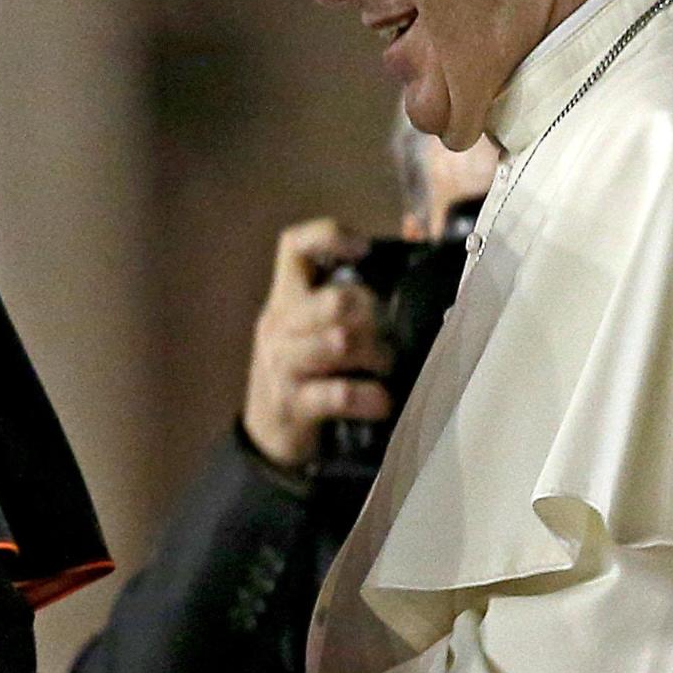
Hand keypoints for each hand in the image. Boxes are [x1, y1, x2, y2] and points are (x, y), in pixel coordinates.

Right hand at [240, 218, 391, 469]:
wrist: (266, 436)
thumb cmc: (302, 374)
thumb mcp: (309, 331)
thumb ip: (341, 300)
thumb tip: (406, 247)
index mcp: (285, 300)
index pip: (293, 247)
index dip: (327, 236)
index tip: (362, 247)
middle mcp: (279, 326)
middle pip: (332, 300)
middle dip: (372, 314)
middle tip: (389, 332)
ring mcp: (283, 365)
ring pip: (339, 342)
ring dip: (376, 353)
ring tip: (388, 365)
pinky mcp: (293, 403)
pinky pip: (338, 393)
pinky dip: (369, 397)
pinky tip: (382, 401)